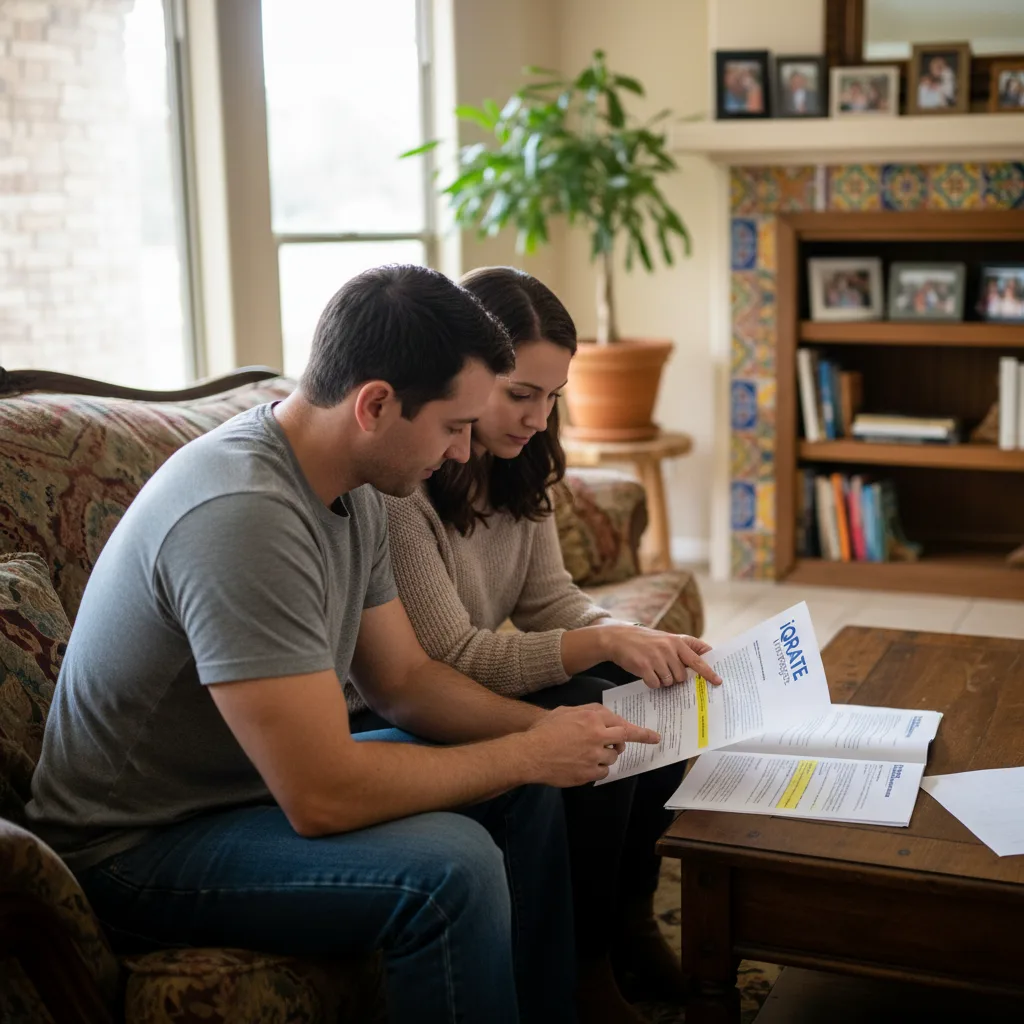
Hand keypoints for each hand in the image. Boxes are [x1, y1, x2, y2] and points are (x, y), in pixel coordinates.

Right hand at [521, 706, 659, 786]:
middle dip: (640, 739)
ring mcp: (594, 756)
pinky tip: (585, 765)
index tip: (654, 736)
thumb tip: (603, 716)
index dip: (639, 731)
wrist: (530, 754)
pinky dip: (598, 769)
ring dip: (607, 755)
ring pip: (613, 757)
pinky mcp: (588, 773)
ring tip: (589, 753)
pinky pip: (603, 772)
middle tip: (651, 740)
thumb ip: (587, 711)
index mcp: (592, 718)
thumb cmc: (545, 730)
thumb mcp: (566, 711)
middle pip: (624, 739)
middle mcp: (597, 736)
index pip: (621, 723)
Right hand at [600, 626, 721, 689]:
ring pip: (669, 681)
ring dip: (662, 680)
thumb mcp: (666, 639)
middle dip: (675, 678)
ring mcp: (656, 657)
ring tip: (654, 669)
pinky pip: (656, 684)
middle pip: (682, 676)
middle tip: (664, 670)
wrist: (618, 638)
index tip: (718, 682)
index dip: (709, 672)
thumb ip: (682, 650)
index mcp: (677, 641)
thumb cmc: (646, 641)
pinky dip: (652, 682)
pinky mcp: (644, 666)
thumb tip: (700, 667)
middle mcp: (669, 648)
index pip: (698, 659)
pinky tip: (646, 673)